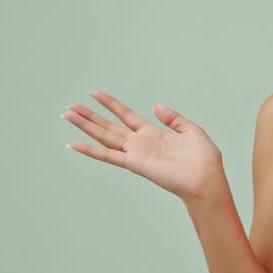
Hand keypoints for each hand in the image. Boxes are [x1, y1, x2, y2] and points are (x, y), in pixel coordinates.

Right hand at [62, 91, 225, 201]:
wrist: (206, 179)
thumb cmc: (204, 159)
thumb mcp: (191, 130)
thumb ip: (173, 118)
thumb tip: (156, 106)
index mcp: (153, 134)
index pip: (126, 115)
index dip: (111, 104)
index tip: (95, 93)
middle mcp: (140, 143)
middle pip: (109, 126)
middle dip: (89, 116)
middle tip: (70, 106)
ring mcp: (136, 153)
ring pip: (104, 136)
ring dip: (85, 126)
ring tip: (67, 114)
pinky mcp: (135, 164)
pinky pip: (108, 156)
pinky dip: (90, 150)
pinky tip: (74, 144)